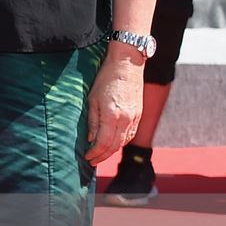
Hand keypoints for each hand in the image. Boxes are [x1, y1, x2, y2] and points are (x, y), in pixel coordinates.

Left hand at [85, 49, 144, 164]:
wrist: (128, 64)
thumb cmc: (106, 79)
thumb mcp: (92, 99)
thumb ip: (92, 121)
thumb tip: (90, 139)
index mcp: (113, 115)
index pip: (104, 143)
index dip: (95, 153)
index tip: (87, 157)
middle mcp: (126, 119)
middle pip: (115, 146)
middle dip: (103, 155)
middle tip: (92, 161)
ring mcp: (135, 117)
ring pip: (124, 141)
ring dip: (112, 150)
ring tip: (100, 154)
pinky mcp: (138, 114)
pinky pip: (130, 133)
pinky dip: (121, 141)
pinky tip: (112, 142)